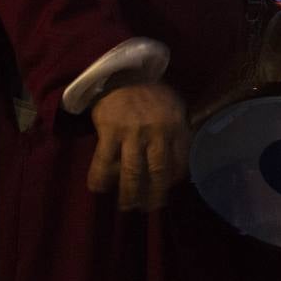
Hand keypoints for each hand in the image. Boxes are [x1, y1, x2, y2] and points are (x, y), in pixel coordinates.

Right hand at [87, 82, 188, 209]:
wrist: (122, 72)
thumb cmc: (151, 94)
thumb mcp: (175, 108)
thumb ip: (179, 134)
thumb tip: (181, 167)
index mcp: (176, 126)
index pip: (180, 162)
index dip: (174, 181)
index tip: (167, 190)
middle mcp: (157, 131)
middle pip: (158, 172)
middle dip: (154, 196)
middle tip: (149, 208)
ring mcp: (132, 132)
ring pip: (132, 172)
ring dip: (129, 194)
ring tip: (127, 206)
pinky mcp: (110, 131)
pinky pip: (103, 161)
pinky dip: (100, 179)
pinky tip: (99, 189)